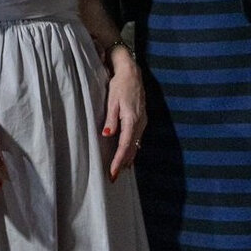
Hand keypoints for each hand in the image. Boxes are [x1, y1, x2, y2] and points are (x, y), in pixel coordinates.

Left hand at [102, 47, 146, 180]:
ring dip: (127, 159)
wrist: (132, 73)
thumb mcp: (112, 101)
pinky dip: (131, 149)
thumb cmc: (119, 85)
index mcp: (132, 119)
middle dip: (122, 164)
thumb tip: (107, 135)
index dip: (118, 160)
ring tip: (119, 171)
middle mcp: (140, 123)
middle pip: (131, 149)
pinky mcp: (142, 120)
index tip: (113, 172)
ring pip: (135, 145)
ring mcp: (143, 122)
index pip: (124, 145)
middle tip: (113, 178)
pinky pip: (137, 139)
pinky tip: (127, 156)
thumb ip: (111, 119)